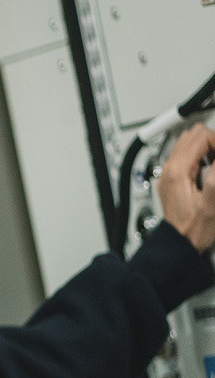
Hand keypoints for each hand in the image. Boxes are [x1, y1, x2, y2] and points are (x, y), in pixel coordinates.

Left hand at [158, 123, 214, 252]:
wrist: (180, 242)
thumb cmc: (195, 227)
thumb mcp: (214, 200)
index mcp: (178, 171)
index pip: (202, 136)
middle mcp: (169, 169)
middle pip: (193, 135)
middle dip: (213, 142)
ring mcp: (168, 173)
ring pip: (188, 143)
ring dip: (206, 147)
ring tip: (214, 164)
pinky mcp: (171, 179)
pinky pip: (185, 156)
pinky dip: (199, 156)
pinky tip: (207, 169)